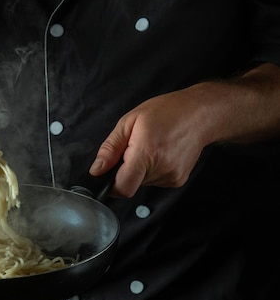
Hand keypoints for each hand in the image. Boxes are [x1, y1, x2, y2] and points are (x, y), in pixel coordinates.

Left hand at [89, 88, 210, 197]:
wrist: (200, 114)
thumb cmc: (167, 111)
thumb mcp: (129, 121)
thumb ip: (110, 148)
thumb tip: (97, 170)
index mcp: (146, 152)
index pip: (123, 188)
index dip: (110, 185)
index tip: (107, 174)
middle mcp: (161, 169)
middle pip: (130, 184)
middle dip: (125, 170)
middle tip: (133, 148)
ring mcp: (172, 177)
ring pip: (141, 183)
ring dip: (139, 170)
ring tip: (149, 147)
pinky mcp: (178, 180)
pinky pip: (154, 181)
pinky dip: (150, 171)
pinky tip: (159, 153)